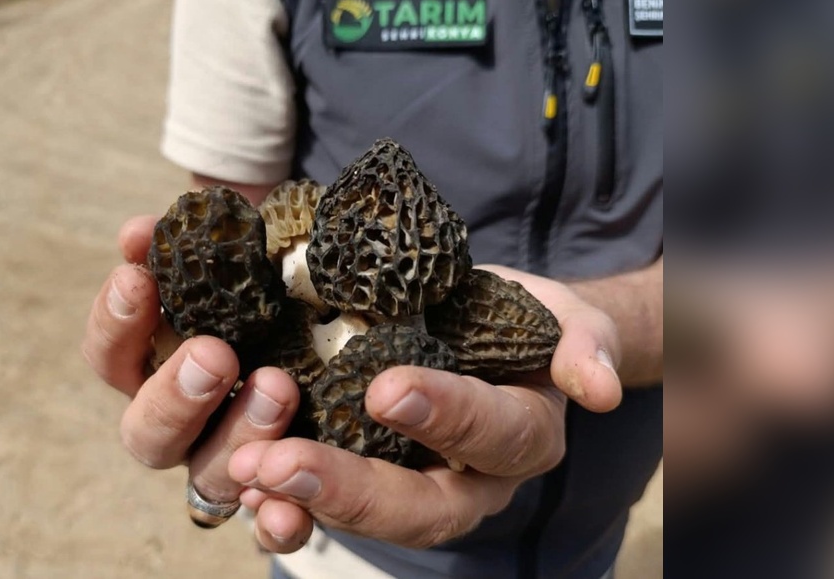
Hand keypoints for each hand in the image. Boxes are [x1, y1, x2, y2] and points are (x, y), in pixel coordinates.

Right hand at [81, 216, 302, 512]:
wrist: (344, 310)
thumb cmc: (278, 278)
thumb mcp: (244, 253)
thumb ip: (195, 244)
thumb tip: (141, 230)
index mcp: (157, 364)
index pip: (111, 355)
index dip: (115, 323)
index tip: (137, 278)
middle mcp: (182, 423)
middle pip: (146, 434)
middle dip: (175, 395)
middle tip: (215, 354)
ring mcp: (229, 463)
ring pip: (209, 478)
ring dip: (237, 439)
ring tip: (280, 389)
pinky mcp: (283, 494)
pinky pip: (271, 527)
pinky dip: (276, 525)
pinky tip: (290, 510)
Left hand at [227, 264, 622, 551]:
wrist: (480, 328)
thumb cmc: (522, 321)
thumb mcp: (561, 315)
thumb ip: (582, 343)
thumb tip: (596, 388)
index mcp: (520, 438)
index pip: (492, 435)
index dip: (445, 416)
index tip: (386, 388)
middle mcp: (466, 482)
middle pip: (417, 507)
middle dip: (349, 490)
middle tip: (280, 462)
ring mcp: (409, 487)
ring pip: (361, 517)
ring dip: (298, 498)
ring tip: (246, 470)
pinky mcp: (358, 475)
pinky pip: (320, 508)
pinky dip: (278, 501)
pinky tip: (236, 478)